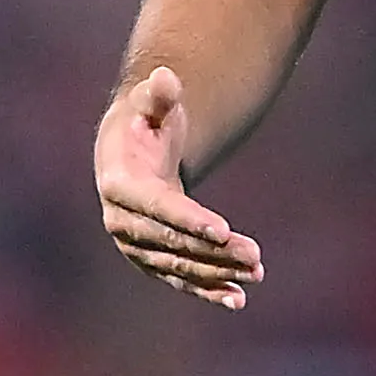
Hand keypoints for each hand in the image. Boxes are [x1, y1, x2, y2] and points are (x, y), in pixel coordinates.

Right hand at [94, 67, 262, 308]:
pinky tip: (237, 299)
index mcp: (119, 185)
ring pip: (180, 265)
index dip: (189, 221)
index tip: (224, 230)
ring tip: (256, 273)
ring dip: (218, 272)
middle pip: (172, 242)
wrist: (129, 153)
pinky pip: (181, 279)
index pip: (158, 208)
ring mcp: (135, 245)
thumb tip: (164, 77)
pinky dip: (208, 289)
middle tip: (255, 256)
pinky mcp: (152, 259)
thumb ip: (158, 96)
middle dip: (214, 251)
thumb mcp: (151, 105)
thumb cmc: (146, 122)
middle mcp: (121, 222)